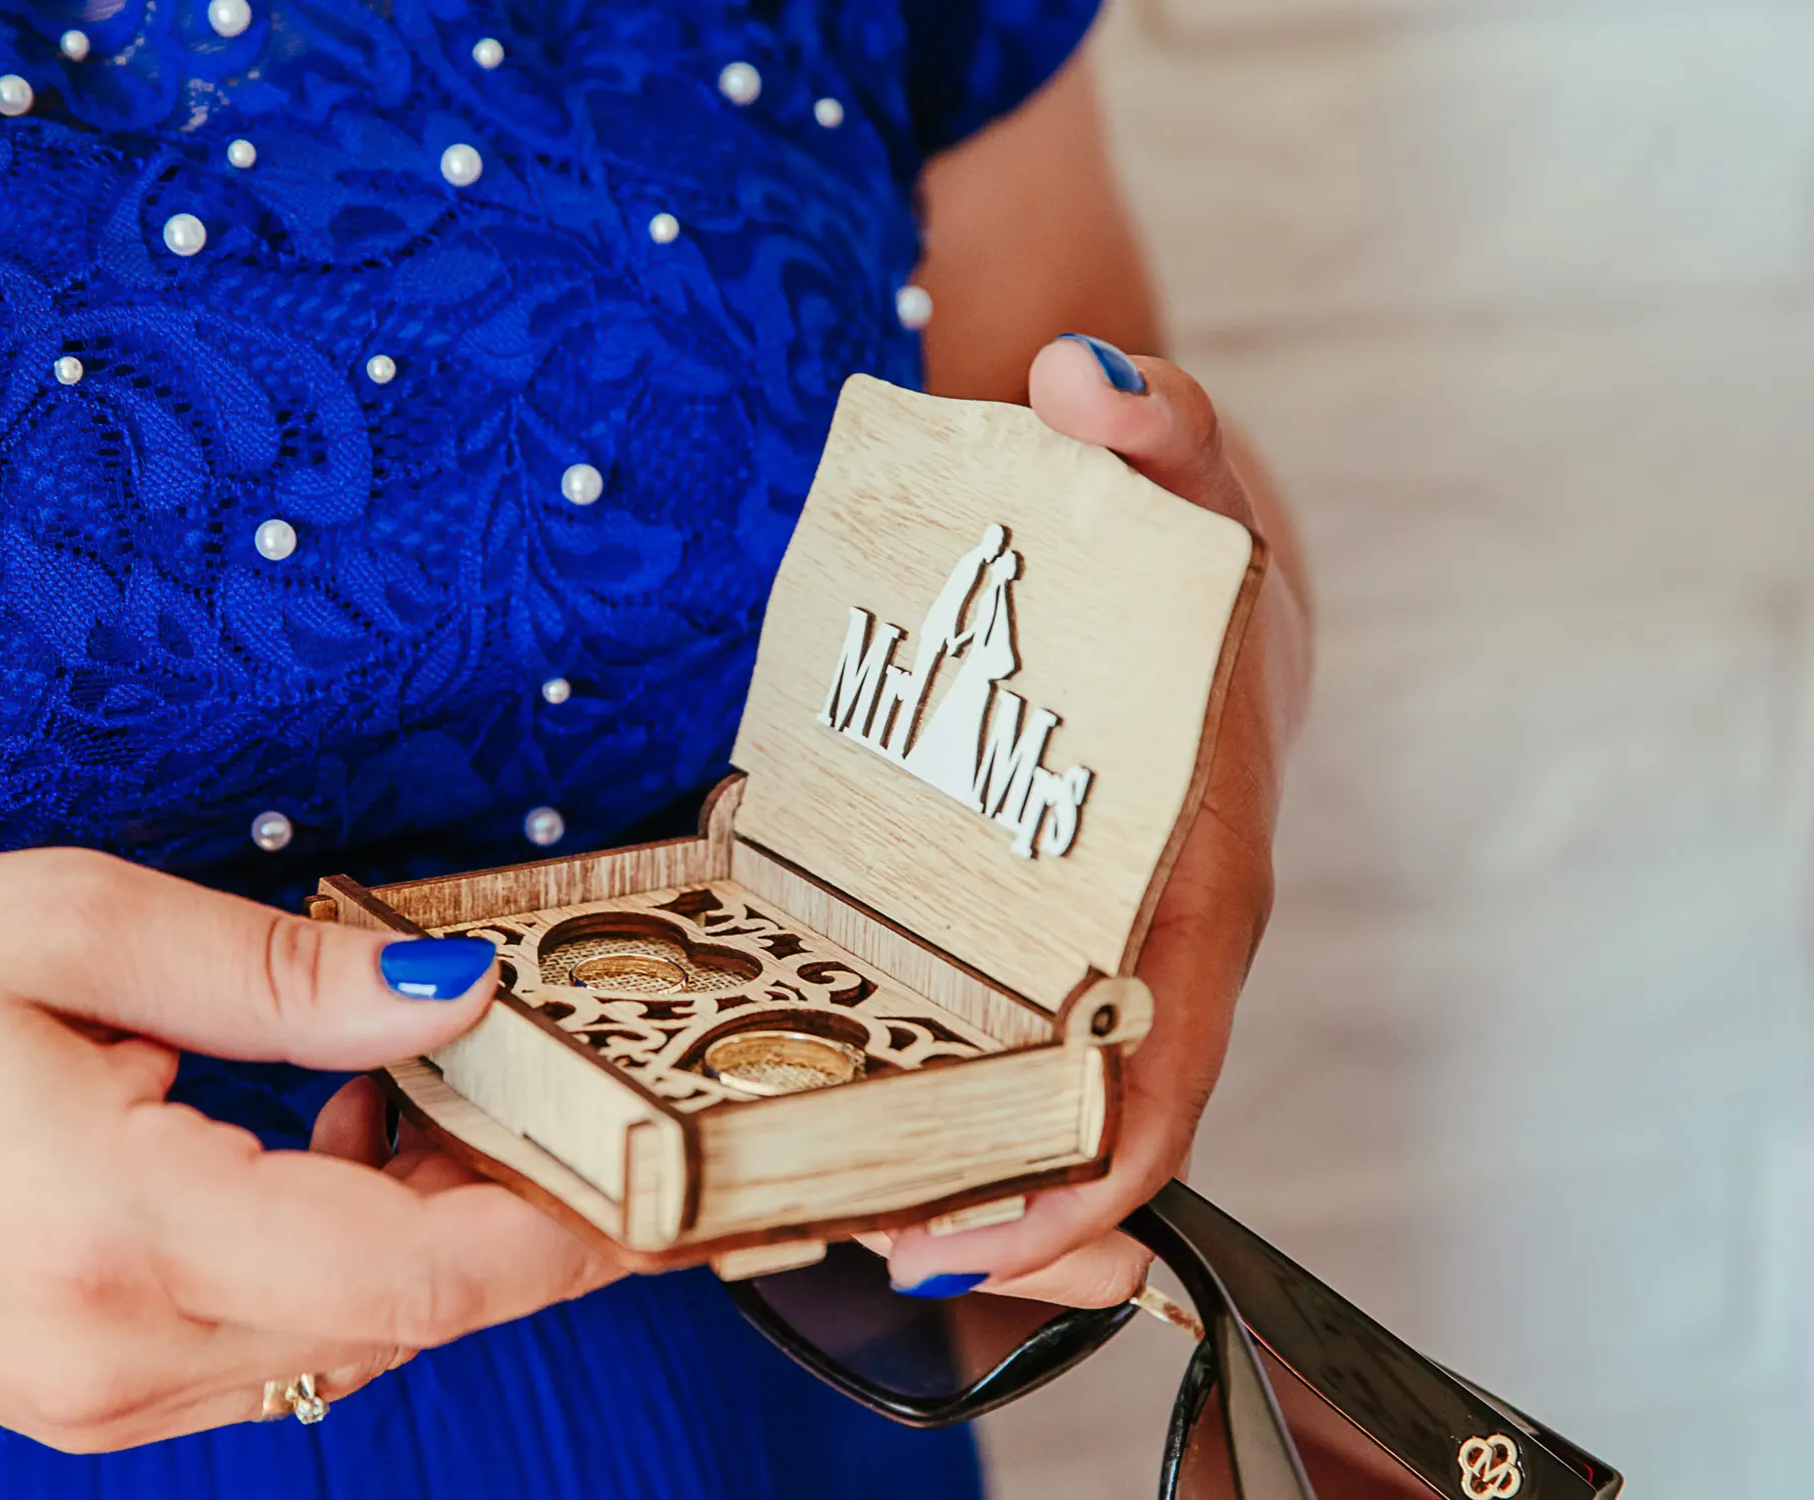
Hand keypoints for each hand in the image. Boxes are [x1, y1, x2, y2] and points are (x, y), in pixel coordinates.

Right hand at [0, 850, 621, 1450]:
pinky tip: (313, 1138)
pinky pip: (273, 1338)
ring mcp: (100, 1396)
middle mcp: (122, 1353)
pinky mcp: (83, 1393)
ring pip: (350, 1333)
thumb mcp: (54, 928)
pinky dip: (336, 1253)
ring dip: (424, 1226)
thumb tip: (444, 992)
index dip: (558, 1225)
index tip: (649, 1165)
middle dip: (512, 1211)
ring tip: (420, 1090)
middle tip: (552, 1087)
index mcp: (122, 1232)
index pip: (416, 1275)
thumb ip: (270, 967)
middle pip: (406, 1315)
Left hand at [881, 335, 1311, 1305]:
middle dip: (983, 1190)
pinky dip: (889, 1061)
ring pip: (1003, 1076)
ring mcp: (1064, 929)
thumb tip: (1089, 384)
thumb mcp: (1186, 474)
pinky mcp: (993, 907)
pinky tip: (792, 1084)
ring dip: (925, 1154)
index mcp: (1201, 867)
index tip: (995, 1224)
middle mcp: (1138, 927)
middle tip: (856, 1245)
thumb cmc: (1186, 541)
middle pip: (1074, 1102)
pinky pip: (949, 1005)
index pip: (1171, 1049)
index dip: (1098, 1158)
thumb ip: (1160, 427)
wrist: (1161, 547)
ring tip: (801, 1212)